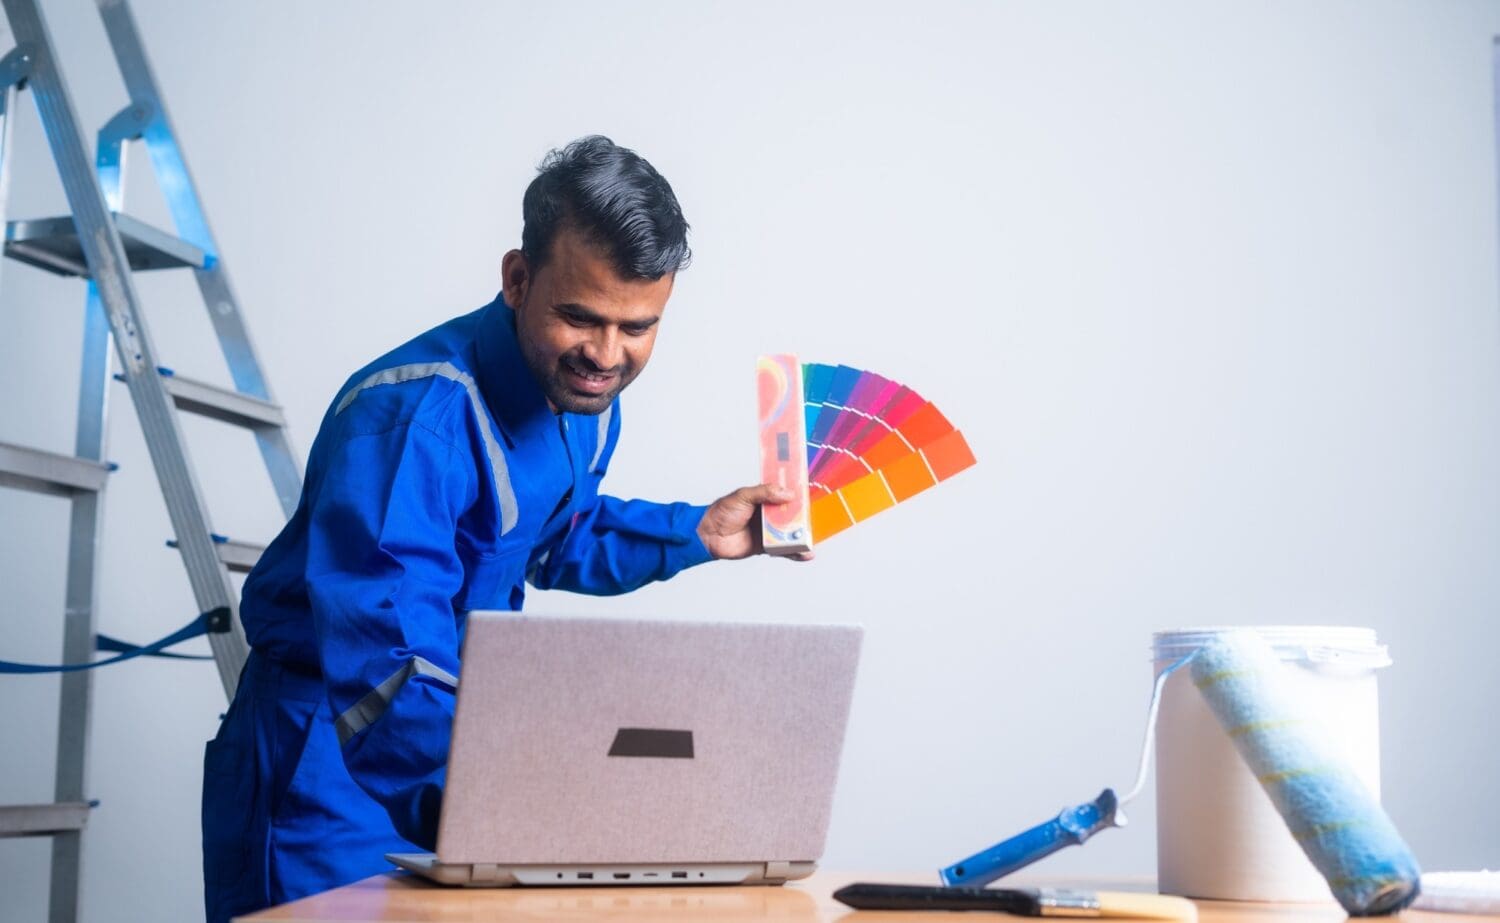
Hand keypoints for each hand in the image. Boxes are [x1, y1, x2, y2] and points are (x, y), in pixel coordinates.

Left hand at [697, 483, 814, 561]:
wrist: (708, 535)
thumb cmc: (722, 511)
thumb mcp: (743, 496)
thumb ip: (764, 492)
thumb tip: (787, 494)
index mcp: (764, 498)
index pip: (784, 494)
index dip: (797, 494)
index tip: (811, 492)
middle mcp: (768, 514)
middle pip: (791, 515)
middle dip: (803, 517)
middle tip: (815, 518)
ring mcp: (768, 531)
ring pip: (790, 533)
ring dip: (802, 536)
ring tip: (812, 539)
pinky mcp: (766, 546)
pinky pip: (784, 549)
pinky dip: (795, 552)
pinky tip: (806, 554)